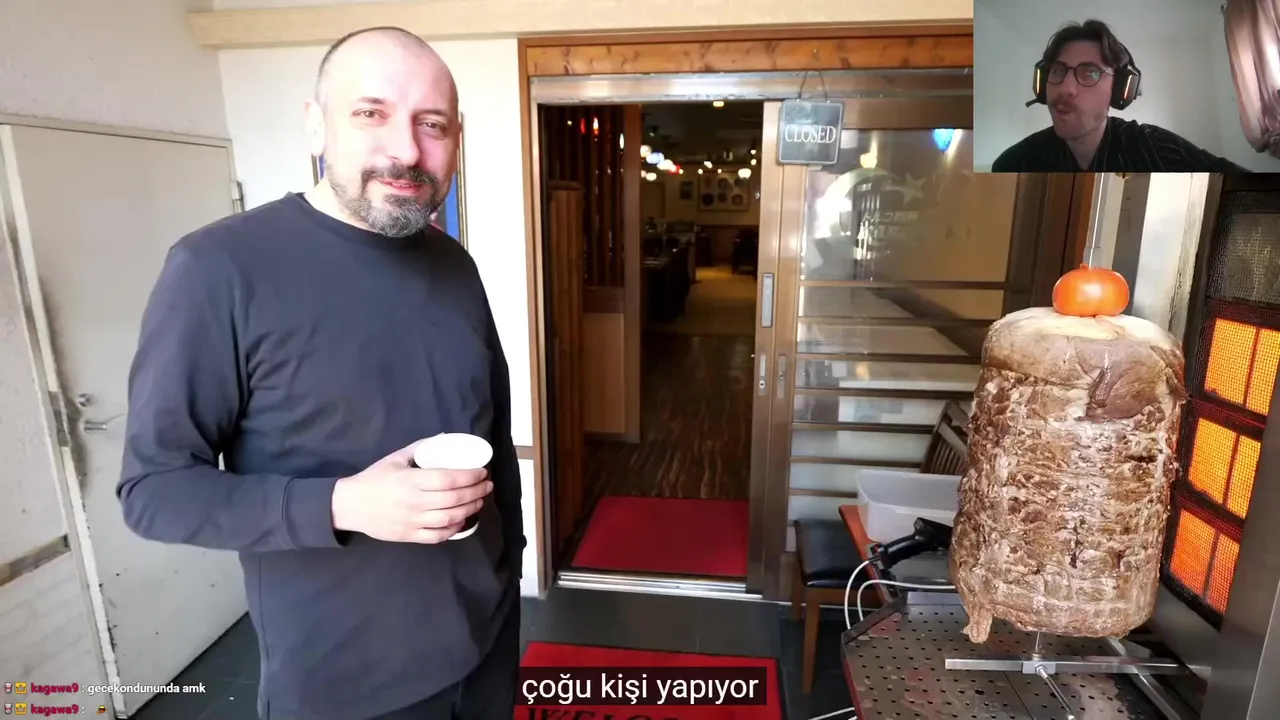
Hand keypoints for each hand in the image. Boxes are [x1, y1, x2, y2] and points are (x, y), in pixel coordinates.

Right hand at [331, 440, 491, 543]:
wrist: (349, 506)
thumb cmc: (373, 479)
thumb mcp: (395, 458)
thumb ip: (419, 449)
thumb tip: (443, 440)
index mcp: (411, 481)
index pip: (448, 479)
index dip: (470, 476)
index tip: (482, 472)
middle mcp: (414, 502)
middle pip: (454, 499)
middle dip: (476, 491)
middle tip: (487, 485)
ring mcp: (412, 521)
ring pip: (450, 518)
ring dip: (470, 509)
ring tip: (479, 500)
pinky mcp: (409, 536)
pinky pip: (437, 536)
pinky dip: (454, 529)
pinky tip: (462, 519)